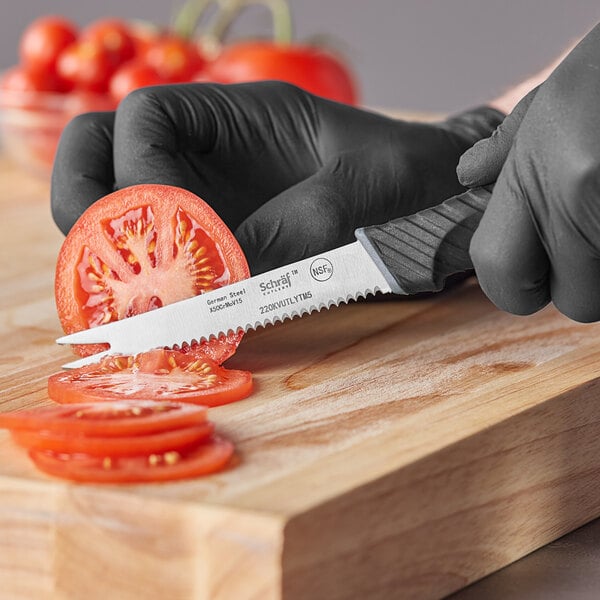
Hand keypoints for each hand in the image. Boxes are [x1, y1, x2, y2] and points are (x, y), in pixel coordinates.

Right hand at [51, 81, 501, 273]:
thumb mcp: (361, 188)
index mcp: (238, 115)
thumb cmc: (403, 175)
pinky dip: (152, 288)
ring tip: (137, 300)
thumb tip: (225, 270)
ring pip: (117, 211)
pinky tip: (172, 319)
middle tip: (111, 266)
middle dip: (89, 205)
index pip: (147, 119)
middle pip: (101, 155)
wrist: (429, 204)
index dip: (140, 168)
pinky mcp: (216, 245)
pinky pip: (161, 261)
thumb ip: (296, 224)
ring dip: (111, 254)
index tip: (168, 225)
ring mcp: (204, 200)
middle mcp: (207, 154)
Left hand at [457, 23, 599, 321]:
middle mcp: (577, 201)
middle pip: (577, 302)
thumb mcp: (546, 103)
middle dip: (582, 284)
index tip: (532, 270)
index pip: (502, 276)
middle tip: (587, 242)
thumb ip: (502, 150)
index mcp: (534, 178)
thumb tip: (468, 175)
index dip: (516, 286)